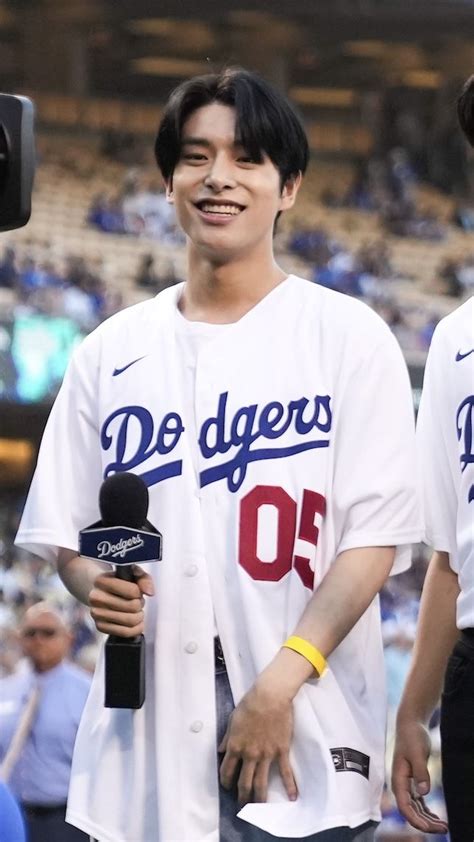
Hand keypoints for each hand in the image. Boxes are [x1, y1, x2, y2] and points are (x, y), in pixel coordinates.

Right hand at [89, 565, 153, 636]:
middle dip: (140, 604)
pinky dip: (136, 629)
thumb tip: (149, 592)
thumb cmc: (118, 581)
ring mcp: (96, 613)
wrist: (99, 589)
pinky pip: (125, 633)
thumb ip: (143, 579)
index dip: (139, 592)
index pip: (132, 591)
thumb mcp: (131, 573)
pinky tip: (135, 622)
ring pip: (130, 621)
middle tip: (137, 601)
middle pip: (132, 607)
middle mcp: (96, 598)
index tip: (136, 591)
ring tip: (135, 611)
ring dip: (139, 616)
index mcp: (101, 581)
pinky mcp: (100, 626)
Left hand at [218, 679, 296, 805]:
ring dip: (260, 798)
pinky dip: (290, 786)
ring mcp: (266, 755)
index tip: (227, 787)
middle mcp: (249, 754)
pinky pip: (285, 772)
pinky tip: (292, 797)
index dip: (226, 782)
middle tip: (242, 805)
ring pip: (261, 783)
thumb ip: (227, 737)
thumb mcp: (233, 720)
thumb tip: (220, 751)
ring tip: (259, 809)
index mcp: (235, 746)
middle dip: (242, 797)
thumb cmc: (249, 705)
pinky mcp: (281, 751)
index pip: (227, 771)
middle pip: (244, 782)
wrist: (270, 697)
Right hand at [392, 719, 447, 833]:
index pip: (404, 807)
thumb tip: (423, 793)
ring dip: (427, 819)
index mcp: (398, 779)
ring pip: (416, 809)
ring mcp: (406, 784)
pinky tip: (436, 817)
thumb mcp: (417, 752)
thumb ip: (420, 772)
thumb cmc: (412, 736)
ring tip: (443, 826)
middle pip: (411, 811)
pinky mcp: (413, 781)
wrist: (410, 724)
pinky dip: (427, 811)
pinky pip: (419, 802)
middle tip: (444, 829)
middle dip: (425, 823)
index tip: (429, 828)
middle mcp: (400, 785)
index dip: (415, 820)